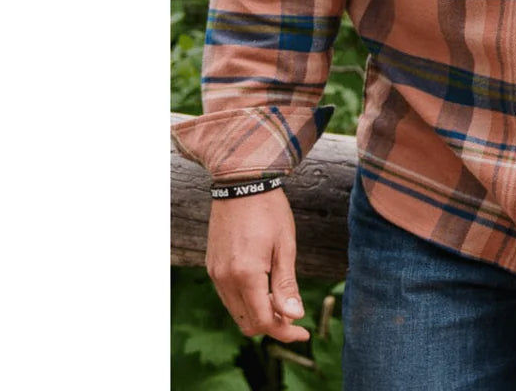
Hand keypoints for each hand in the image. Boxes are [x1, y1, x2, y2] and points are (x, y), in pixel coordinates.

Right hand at [206, 188, 309, 341]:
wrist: (241, 182)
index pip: (264, 321)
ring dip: (258, 313)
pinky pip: (228, 297)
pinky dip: (246, 301)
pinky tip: (264, 288)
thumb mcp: (285, 245)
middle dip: (273, 326)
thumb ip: (286, 284)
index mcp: (246, 275)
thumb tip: (294, 316)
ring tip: (281, 300)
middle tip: (295, 318)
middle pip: (248, 322)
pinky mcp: (212, 266)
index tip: (304, 333)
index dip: (285, 332)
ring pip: (236, 312)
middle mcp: (225, 279)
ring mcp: (215, 274)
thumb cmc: (269, 210)